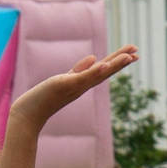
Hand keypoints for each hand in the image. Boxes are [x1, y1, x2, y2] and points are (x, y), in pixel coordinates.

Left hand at [10, 47, 138, 135]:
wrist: (28, 115)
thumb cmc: (44, 98)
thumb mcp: (64, 79)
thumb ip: (79, 70)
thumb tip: (94, 57)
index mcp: (83, 82)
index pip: (104, 69)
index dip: (119, 61)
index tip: (134, 53)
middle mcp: (83, 86)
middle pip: (106, 71)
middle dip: (121, 62)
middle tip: (138, 52)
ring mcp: (74, 87)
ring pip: (98, 74)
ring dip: (114, 66)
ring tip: (129, 56)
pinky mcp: (64, 86)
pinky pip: (81, 78)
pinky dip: (93, 71)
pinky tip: (103, 64)